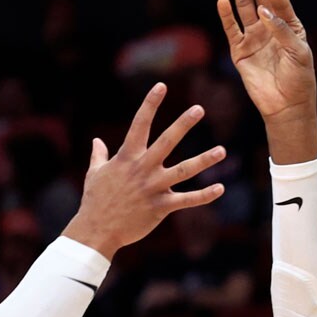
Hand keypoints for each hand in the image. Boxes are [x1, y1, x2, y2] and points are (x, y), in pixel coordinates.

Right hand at [65, 85, 223, 258]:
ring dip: (204, 160)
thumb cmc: (95, 200)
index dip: (150, 104)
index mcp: (127, 157)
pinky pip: (187, 200)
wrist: (97, 229)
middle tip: (199, 109)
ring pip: (184, 171)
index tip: (162, 86)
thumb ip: (98, 156)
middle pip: (167, 141)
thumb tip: (96, 141)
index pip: (140, 124)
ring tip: (222, 150)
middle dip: (183, 124)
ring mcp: (153, 187)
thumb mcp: (94, 174)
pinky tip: (220, 188)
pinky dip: (204, 195)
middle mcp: (143, 168)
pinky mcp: (160, 207)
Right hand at [217, 0, 316, 123]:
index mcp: (289, 25)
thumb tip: (262, 9)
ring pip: (243, 7)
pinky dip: (226, 15)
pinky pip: (231, 29)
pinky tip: (223, 0)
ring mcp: (253, 37)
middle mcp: (270, 27)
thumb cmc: (299, 79)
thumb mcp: (299, 52)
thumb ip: (282, 29)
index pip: (279, 1)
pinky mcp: (240, 51)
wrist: (287, 105)